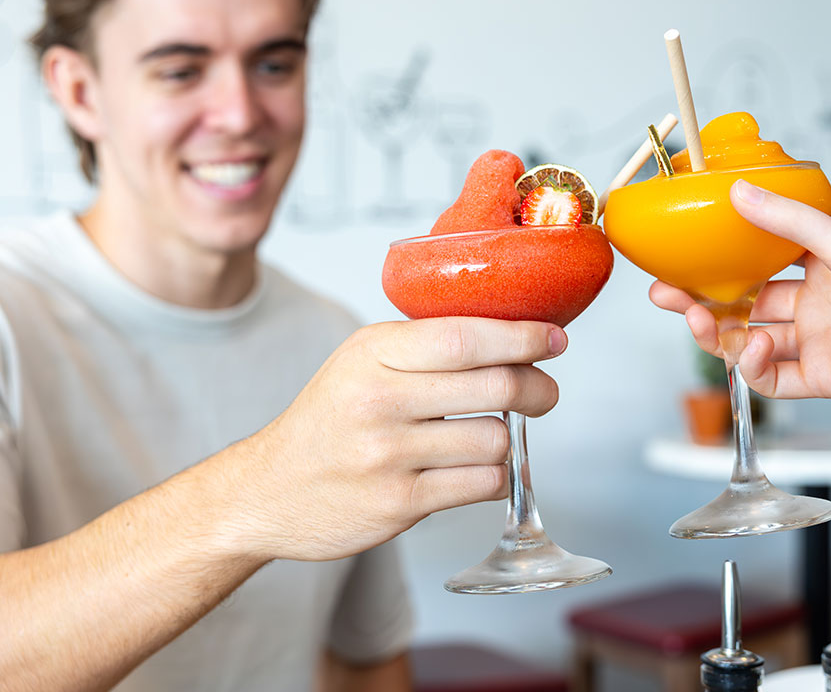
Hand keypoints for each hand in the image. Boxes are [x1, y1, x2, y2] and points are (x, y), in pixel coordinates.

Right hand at [231, 317, 563, 561]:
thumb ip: (426, 345)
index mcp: (374, 353)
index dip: (523, 338)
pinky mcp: (399, 504)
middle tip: (545, 392)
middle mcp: (379, 399)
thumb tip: (516, 334)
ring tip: (488, 436)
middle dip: (537, 389)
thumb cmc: (330, 419)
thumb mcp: (363, 361)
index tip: (554, 340)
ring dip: (507, 440)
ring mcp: (388, 455)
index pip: (467, 337)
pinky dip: (492, 477)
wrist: (268, 490)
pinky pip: (481, 484)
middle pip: (496, 387)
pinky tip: (473, 469)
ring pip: (495, 440)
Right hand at [650, 180, 830, 414]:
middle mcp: (817, 303)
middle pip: (746, 303)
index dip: (720, 260)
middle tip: (667, 295)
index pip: (758, 260)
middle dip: (704, 301)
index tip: (683, 257)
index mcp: (823, 265)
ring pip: (753, 341)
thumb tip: (740, 192)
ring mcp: (819, 342)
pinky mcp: (825, 379)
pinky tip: (754, 353)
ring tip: (704, 324)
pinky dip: (755, 369)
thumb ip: (789, 223)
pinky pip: (775, 379)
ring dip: (723, 334)